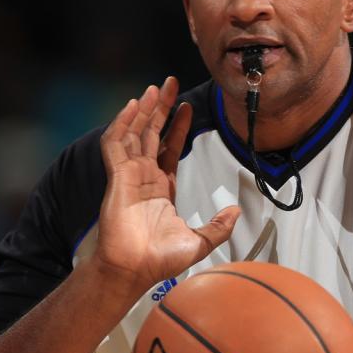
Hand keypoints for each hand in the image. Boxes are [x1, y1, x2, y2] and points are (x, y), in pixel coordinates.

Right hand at [93, 77, 239, 294]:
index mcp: (161, 187)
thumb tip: (236, 212)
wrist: (135, 269)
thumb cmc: (159, 260)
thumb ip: (219, 225)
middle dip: (161, 108)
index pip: (169, 147)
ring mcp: (129, 175)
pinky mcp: (117, 177)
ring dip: (144, 110)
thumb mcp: (200, 241)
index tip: (188, 107)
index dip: (178, 126)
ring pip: (134, 133)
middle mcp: (144, 177)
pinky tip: (132, 107)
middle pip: (151, 132)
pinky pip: (116, 144)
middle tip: (171, 83)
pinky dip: (122, 124)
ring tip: (155, 88)